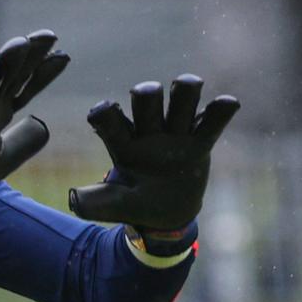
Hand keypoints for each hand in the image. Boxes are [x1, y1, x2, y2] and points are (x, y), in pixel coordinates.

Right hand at [0, 30, 68, 246]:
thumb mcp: (6, 157)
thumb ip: (24, 141)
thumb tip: (44, 126)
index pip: (24, 88)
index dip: (43, 73)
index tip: (64, 55)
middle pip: (10, 78)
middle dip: (29, 56)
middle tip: (49, 34)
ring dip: (4, 64)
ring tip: (20, 42)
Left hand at [68, 76, 239, 239]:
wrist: (167, 215)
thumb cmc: (135, 204)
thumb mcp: (115, 206)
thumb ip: (95, 203)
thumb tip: (73, 198)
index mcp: (122, 142)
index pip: (108, 118)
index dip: (104, 113)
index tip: (103, 112)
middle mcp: (148, 130)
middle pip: (147, 97)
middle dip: (147, 93)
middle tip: (148, 96)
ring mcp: (175, 133)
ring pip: (182, 97)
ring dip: (185, 89)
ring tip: (189, 86)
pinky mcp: (201, 141)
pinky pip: (213, 121)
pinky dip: (222, 110)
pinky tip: (229, 103)